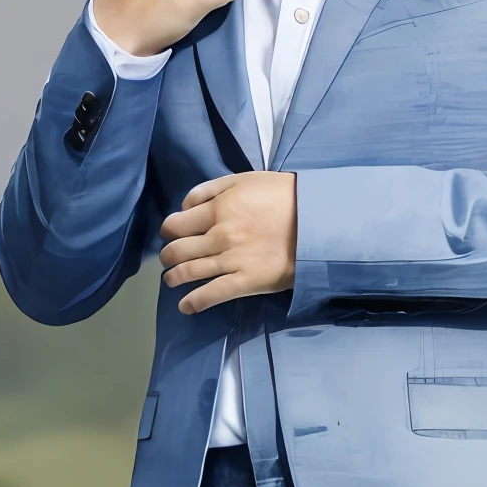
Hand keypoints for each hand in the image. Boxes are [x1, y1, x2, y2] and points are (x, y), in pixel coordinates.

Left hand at [159, 172, 296, 313]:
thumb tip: (185, 207)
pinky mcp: (246, 282)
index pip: (176, 224)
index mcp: (217, 209)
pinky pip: (211, 295)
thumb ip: (210, 189)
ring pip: (188, 272)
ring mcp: (231, 261)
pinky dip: (193, 303)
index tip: (173, 235)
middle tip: (170, 258)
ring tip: (172, 280)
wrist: (318, 221)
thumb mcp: (245, 179)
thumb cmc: (284, 195)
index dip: (169, 230)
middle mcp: (219, 236)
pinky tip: (186, 307)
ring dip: (173, 278)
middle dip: (168, 256)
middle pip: (177, 250)